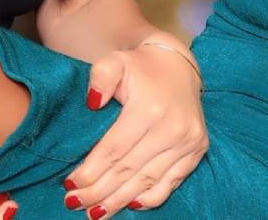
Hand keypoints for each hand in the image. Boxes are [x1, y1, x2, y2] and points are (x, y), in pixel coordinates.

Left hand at [62, 39, 207, 216]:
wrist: (179, 66)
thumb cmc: (140, 67)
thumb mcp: (115, 61)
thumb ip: (100, 77)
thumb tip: (92, 103)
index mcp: (149, 109)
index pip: (114, 151)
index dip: (90, 171)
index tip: (69, 184)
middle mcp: (172, 128)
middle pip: (128, 171)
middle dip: (98, 192)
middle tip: (74, 202)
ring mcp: (188, 141)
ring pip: (147, 181)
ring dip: (119, 201)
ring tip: (95, 212)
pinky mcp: (198, 149)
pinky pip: (172, 183)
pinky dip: (149, 198)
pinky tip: (129, 205)